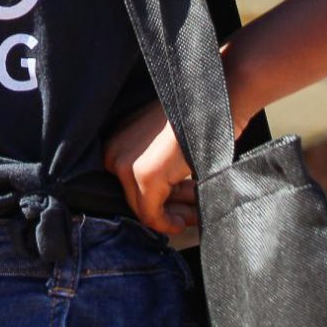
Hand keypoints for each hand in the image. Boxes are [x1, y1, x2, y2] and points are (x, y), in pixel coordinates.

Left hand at [103, 102, 200, 239]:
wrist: (213, 102)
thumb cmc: (194, 120)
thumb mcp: (163, 145)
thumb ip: (156, 168)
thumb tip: (161, 204)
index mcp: (115, 140)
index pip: (129, 184)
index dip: (157, 199)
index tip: (178, 208)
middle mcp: (113, 151)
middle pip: (135, 198)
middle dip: (166, 208)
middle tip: (189, 215)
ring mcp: (126, 165)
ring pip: (144, 208)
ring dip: (172, 215)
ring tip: (193, 216)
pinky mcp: (145, 178)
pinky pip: (151, 215)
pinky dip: (168, 224)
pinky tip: (183, 222)